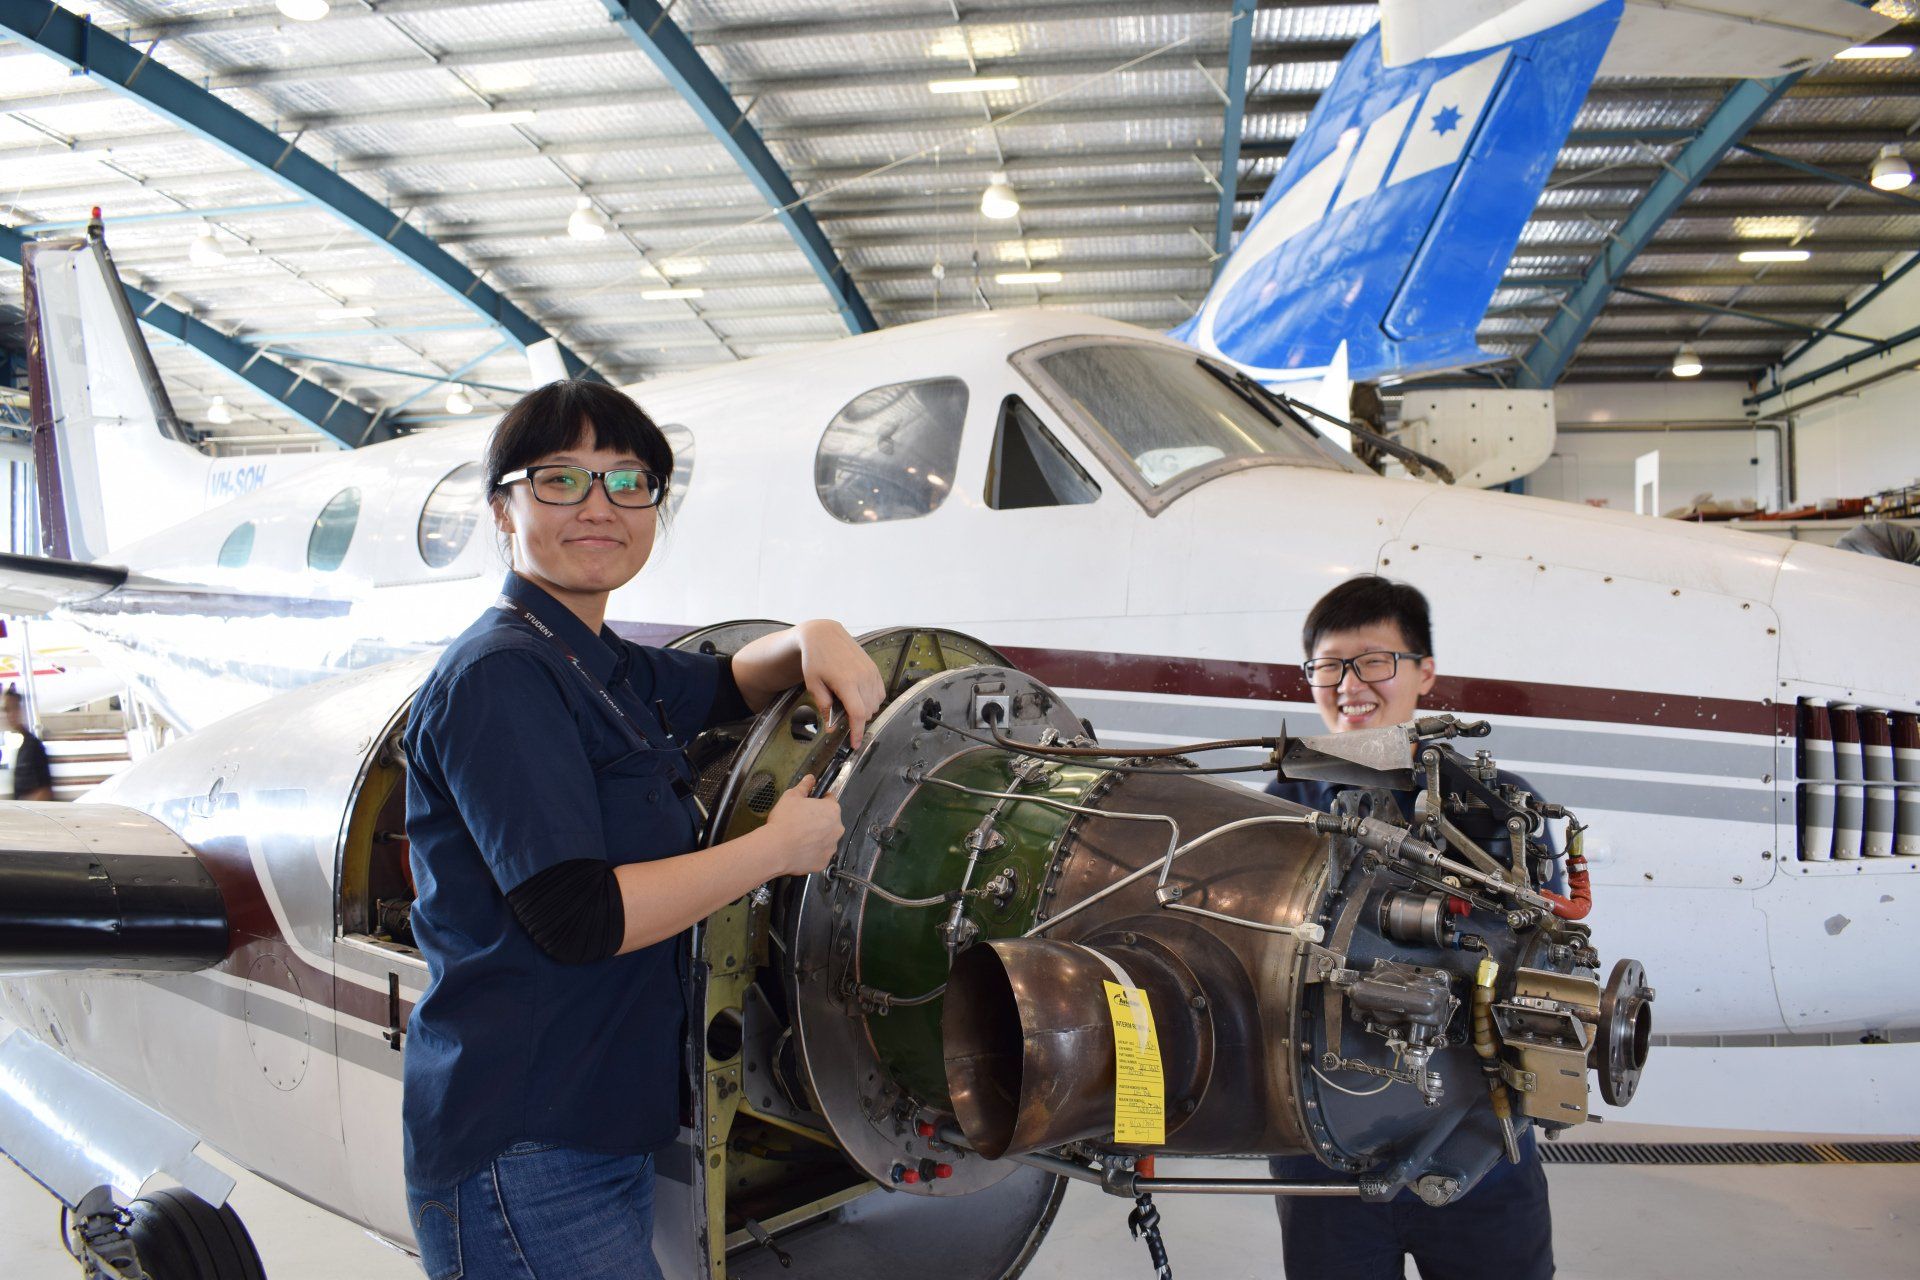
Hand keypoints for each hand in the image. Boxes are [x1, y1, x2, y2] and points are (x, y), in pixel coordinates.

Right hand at [762, 775, 843, 876]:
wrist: (776, 848)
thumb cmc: (785, 820)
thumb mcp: (791, 796)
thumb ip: (804, 786)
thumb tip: (810, 778)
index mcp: (832, 810)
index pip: (830, 801)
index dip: (819, 801)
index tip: (809, 805)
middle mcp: (837, 829)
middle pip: (830, 822)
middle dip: (819, 821)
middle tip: (801, 822)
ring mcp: (831, 848)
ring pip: (826, 839)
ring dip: (817, 838)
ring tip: (798, 838)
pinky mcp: (823, 862)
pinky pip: (819, 855)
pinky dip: (812, 853)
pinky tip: (799, 850)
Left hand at [796, 621, 886, 748]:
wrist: (823, 635)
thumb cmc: (815, 658)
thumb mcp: (813, 684)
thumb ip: (824, 706)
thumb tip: (831, 727)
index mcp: (846, 682)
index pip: (858, 714)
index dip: (858, 732)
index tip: (855, 744)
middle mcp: (863, 677)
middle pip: (868, 711)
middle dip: (857, 719)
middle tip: (841, 713)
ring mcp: (871, 672)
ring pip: (876, 703)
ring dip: (865, 710)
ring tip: (849, 702)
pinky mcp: (874, 668)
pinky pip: (880, 692)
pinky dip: (872, 699)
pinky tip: (859, 695)